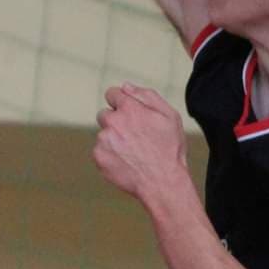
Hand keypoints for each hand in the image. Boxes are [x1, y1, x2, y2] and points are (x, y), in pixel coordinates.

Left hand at [92, 84, 189, 202]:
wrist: (162, 182)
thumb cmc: (169, 149)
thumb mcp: (169, 116)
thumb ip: (147, 96)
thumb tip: (125, 86)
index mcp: (130, 108)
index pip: (112, 94)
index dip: (121, 102)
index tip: (129, 113)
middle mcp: (113, 122)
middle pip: (105, 114)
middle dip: (117, 121)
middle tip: (135, 136)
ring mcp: (103, 140)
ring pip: (104, 134)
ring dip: (114, 139)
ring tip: (134, 152)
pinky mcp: (98, 157)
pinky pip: (100, 151)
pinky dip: (110, 155)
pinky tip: (127, 162)